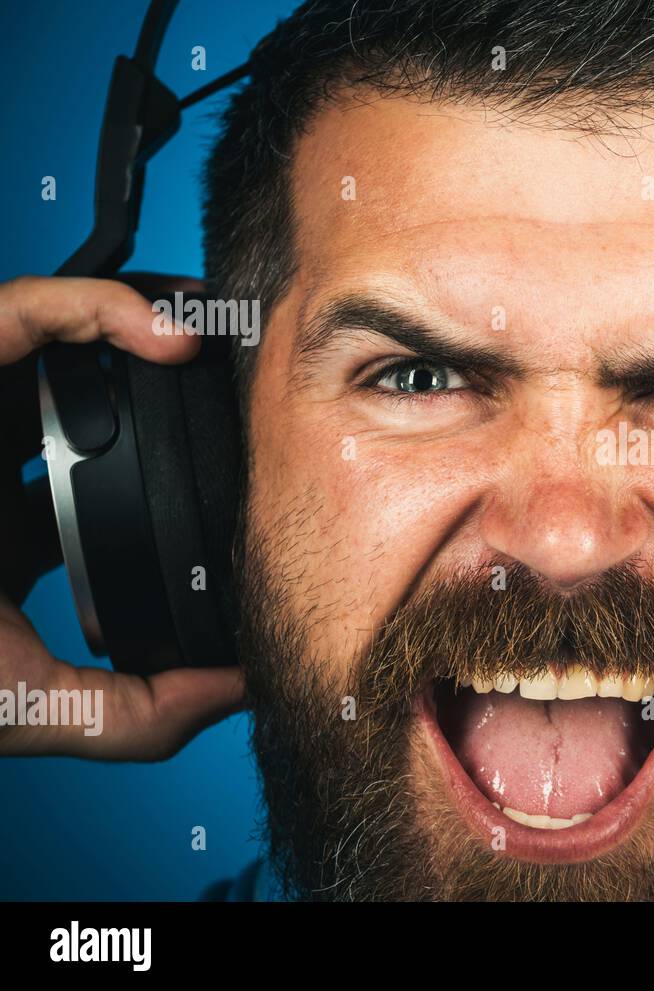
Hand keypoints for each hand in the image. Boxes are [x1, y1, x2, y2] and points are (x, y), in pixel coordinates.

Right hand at [0, 274, 244, 759]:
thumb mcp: (27, 704)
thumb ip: (134, 710)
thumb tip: (238, 692)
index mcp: (14, 535)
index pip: (112, 490)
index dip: (188, 479)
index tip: (254, 479)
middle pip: (102, 404)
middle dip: (180, 389)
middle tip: (255, 390)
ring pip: (73, 340)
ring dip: (157, 328)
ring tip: (230, 343)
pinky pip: (28, 308)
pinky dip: (104, 307)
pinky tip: (171, 335)